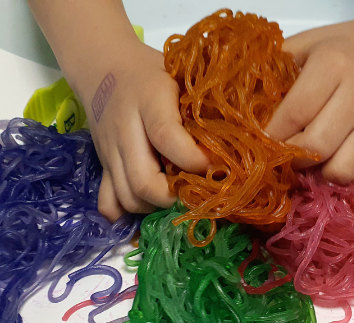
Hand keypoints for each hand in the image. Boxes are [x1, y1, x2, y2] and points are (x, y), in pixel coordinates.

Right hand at [82, 39, 209, 220]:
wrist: (105, 66)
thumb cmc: (158, 77)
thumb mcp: (184, 82)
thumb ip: (206, 114)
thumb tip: (239, 154)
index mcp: (149, 99)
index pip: (167, 138)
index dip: (194, 162)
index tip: (215, 168)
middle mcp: (124, 127)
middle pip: (144, 182)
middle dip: (174, 198)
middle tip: (193, 192)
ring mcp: (109, 149)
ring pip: (128, 197)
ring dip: (156, 208)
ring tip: (175, 196)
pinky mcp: (101, 165)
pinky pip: (107, 202)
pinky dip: (127, 213)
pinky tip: (148, 206)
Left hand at [266, 16, 353, 184]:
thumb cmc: (342, 50)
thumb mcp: (307, 46)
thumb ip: (279, 72)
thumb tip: (252, 110)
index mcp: (333, 65)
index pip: (295, 113)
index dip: (274, 135)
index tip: (263, 143)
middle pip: (317, 146)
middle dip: (294, 158)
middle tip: (285, 155)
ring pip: (341, 170)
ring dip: (319, 173)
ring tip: (311, 162)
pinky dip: (340, 176)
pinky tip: (331, 161)